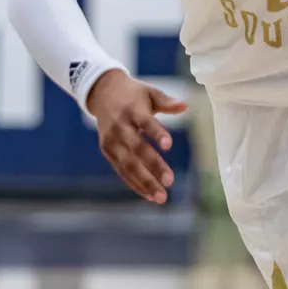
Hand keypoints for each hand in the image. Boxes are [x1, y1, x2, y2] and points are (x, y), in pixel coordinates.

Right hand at [86, 69, 188, 203]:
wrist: (102, 93)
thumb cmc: (133, 94)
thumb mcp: (150, 92)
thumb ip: (166, 101)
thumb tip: (184, 106)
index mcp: (132, 110)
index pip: (145, 122)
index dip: (156, 133)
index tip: (168, 145)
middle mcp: (120, 127)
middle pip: (137, 148)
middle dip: (153, 166)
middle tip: (170, 181)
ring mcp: (111, 141)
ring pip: (128, 164)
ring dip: (144, 182)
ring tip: (161, 196)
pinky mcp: (107, 151)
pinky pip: (121, 170)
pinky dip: (134, 184)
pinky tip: (149, 195)